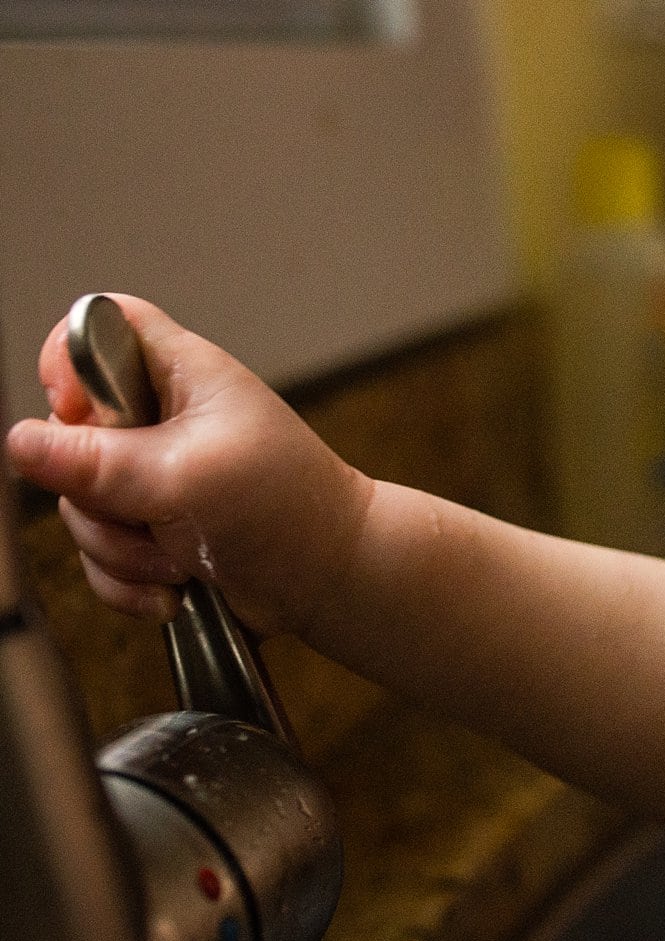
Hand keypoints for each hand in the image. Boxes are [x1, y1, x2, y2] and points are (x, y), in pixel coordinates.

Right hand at [4, 295, 372, 636]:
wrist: (336, 581)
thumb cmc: (291, 511)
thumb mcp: (190, 477)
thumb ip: (102, 462)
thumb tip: (21, 444)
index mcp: (182, 375)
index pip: (99, 327)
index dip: (70, 363)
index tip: (78, 412)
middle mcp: (162, 420)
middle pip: (66, 432)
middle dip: (96, 493)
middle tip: (151, 512)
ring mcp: (154, 478)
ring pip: (78, 503)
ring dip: (118, 547)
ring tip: (179, 559)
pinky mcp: (154, 530)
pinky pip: (99, 553)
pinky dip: (127, 580)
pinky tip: (173, 590)